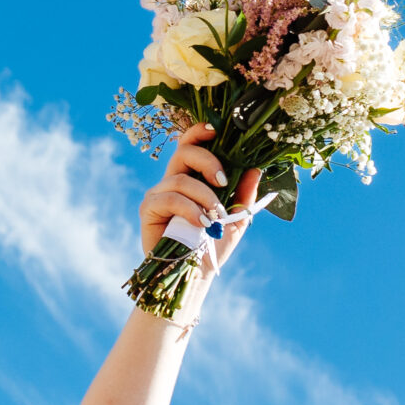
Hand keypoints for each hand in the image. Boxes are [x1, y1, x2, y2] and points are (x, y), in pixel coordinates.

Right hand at [139, 124, 261, 266]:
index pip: (191, 144)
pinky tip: (202, 224)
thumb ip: (245, 193)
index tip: (217, 131)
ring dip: (205, 197)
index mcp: (192, 177)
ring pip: (181, 179)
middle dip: (208, 160)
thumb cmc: (214, 245)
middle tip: (224, 181)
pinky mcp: (149, 208)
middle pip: (184, 150)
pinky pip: (170, 198)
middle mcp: (173, 180)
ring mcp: (158, 193)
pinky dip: (190, 209)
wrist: (196, 274)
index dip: (200, 132)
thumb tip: (255, 168)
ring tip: (215, 218)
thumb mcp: (237, 217)